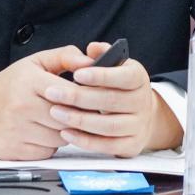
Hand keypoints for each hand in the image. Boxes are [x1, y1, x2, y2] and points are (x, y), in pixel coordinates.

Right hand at [0, 46, 94, 159]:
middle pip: (68, 119)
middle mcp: (21, 106)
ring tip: (55, 121)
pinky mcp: (13, 149)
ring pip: (60, 138)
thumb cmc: (10, 84)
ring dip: (63, 132)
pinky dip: (49, 145)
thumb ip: (65, 56)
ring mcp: (16, 129)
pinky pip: (46, 152)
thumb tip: (90, 61)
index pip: (72, 94)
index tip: (89, 98)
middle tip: (76, 112)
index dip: (85, 98)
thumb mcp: (36, 62)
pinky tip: (41, 133)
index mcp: (29, 81)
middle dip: (76, 117)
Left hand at [44, 41, 181, 156]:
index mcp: (138, 78)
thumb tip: (93, 48)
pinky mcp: (132, 145)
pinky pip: (107, 146)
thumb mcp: (114, 65)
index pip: (123, 76)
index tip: (76, 74)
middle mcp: (142, 102)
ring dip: (79, 120)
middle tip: (52, 93)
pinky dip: (86, 141)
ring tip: (55, 112)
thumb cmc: (117, 85)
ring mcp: (138, 125)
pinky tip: (66, 132)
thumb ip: (101, 55)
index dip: (100, 76)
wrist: (139, 114)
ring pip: (108, 126)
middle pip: (110, 101)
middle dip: (78, 97)